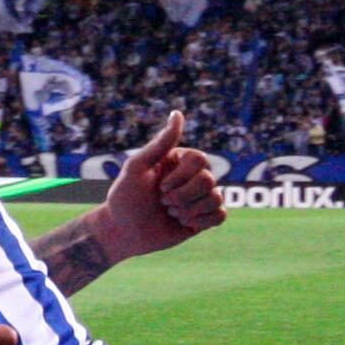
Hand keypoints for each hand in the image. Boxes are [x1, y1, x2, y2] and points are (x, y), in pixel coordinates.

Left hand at [98, 110, 226, 259]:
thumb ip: (160, 142)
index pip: (200, 159)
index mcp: (179, 161)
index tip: (160, 186)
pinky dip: (202, 221)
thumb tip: (177, 113)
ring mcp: (199, 198)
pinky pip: (220, 215)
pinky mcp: (204, 219)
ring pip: (216, 199)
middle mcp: (192, 177)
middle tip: (163, 203)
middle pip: (209, 180)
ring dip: (189, 210)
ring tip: (171, 214)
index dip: (182, 176)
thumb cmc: (126, 196)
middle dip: (183, 196)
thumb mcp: (138, 166)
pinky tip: (184, 224)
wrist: (123, 232)